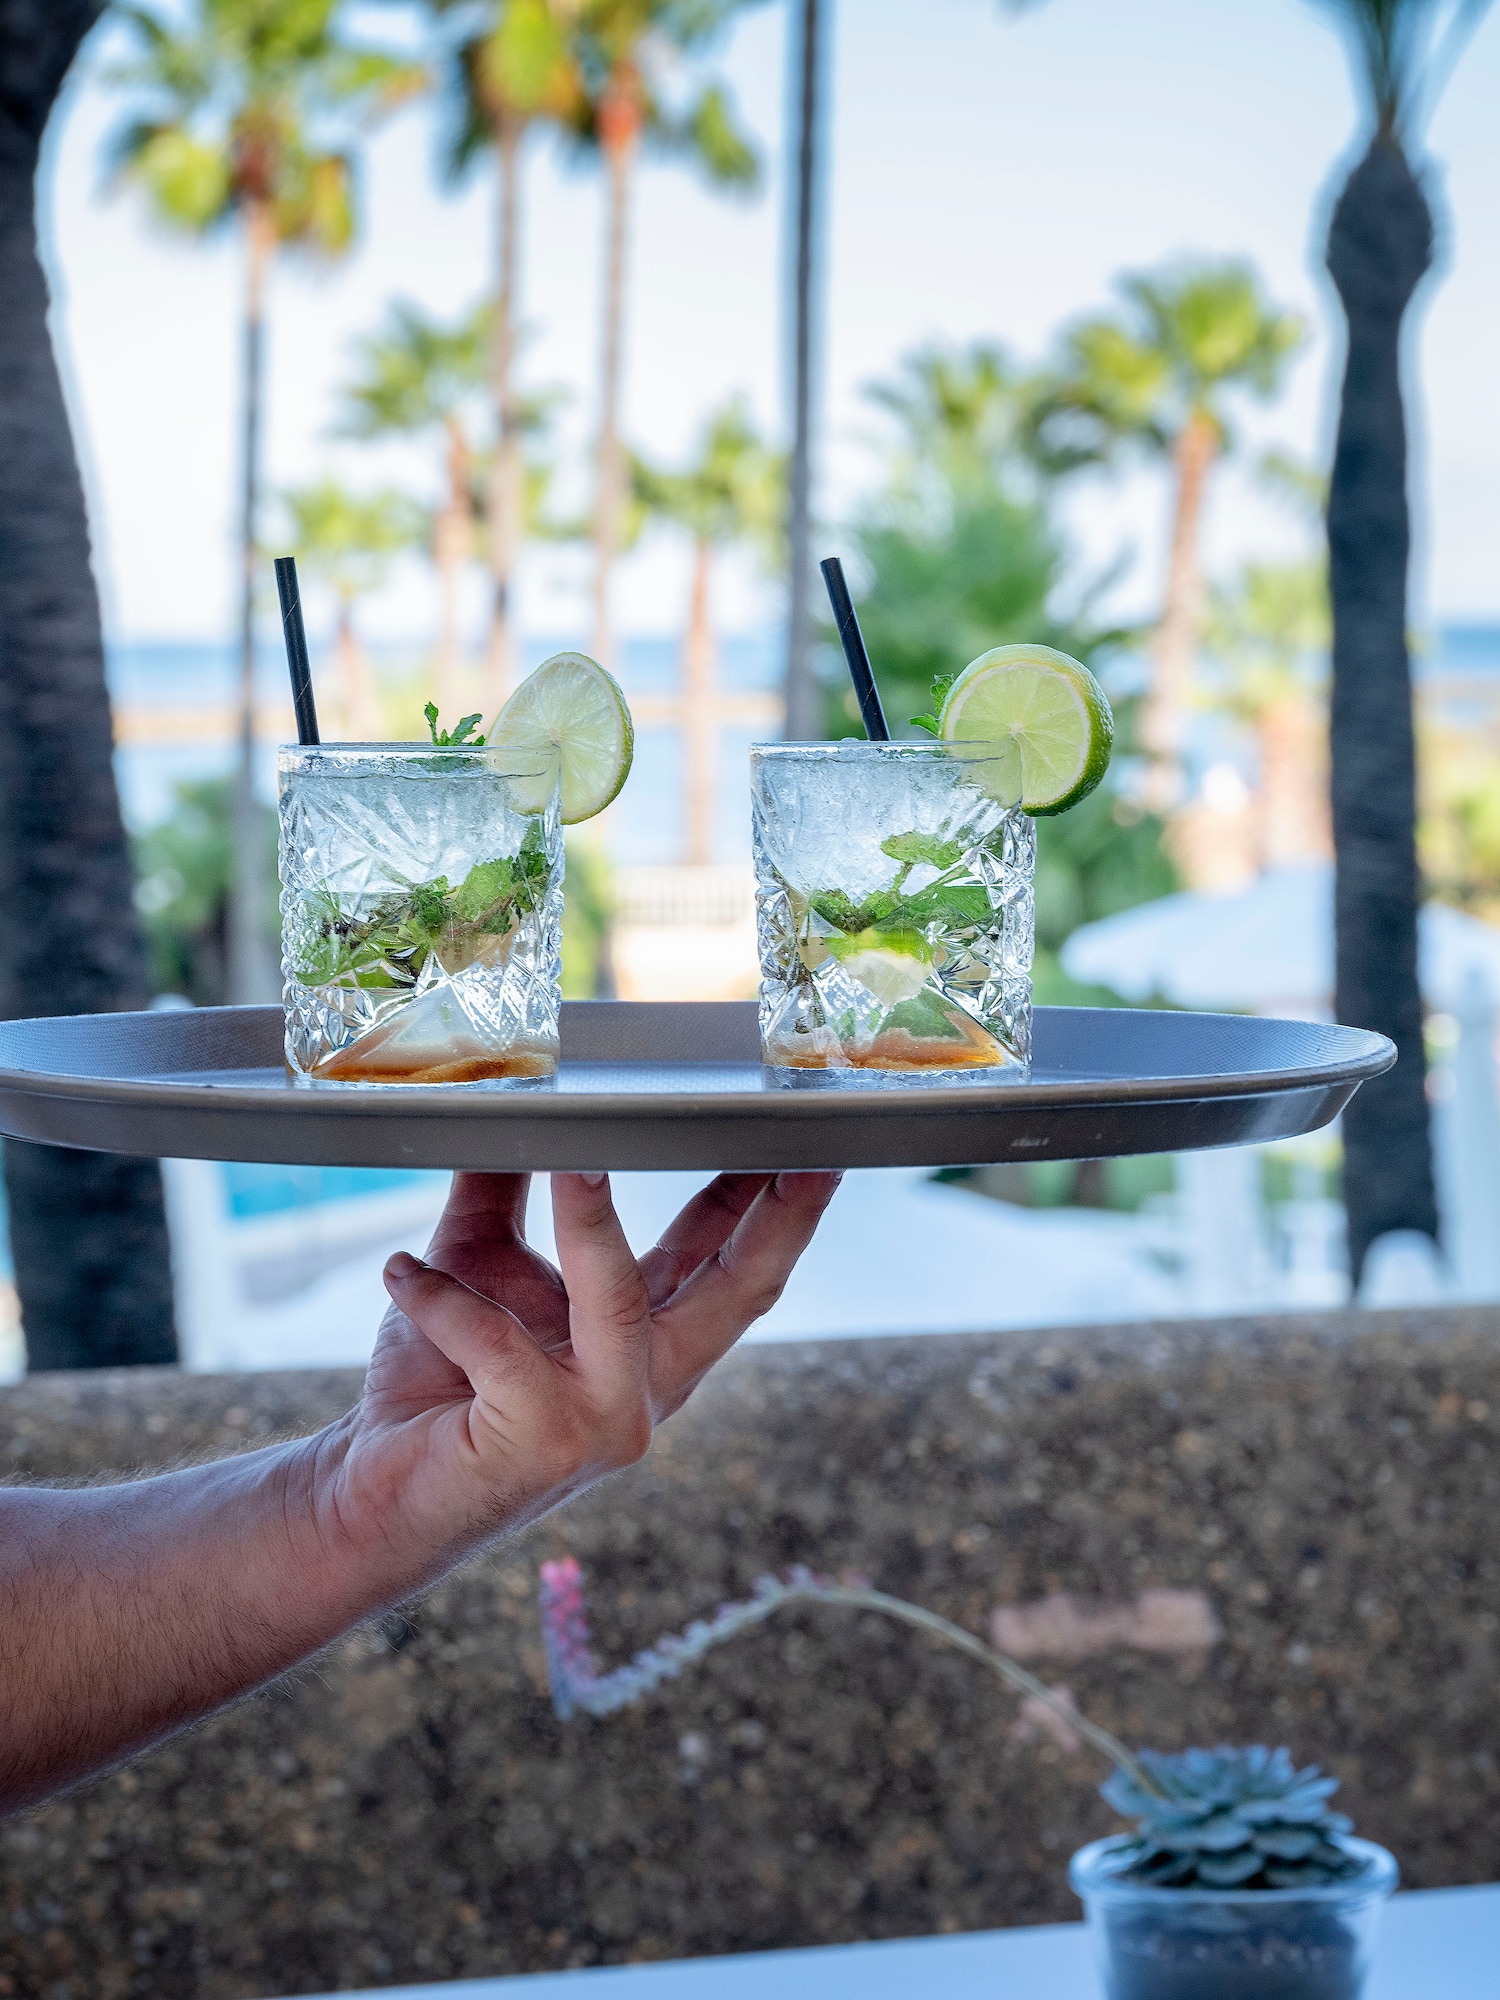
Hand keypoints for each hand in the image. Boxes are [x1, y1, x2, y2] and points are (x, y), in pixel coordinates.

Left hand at [310, 1171, 840, 1587]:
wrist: (371, 1494)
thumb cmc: (434, 1383)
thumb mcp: (477, 1265)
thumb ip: (505, 1186)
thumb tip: (513, 1098)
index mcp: (650, 1347)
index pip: (733, 1268)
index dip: (777, 1204)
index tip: (808, 1138)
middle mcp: (647, 1389)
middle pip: (740, 1291)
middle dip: (778, 1213)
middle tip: (802, 1143)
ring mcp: (605, 1422)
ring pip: (618, 1299)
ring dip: (591, 1221)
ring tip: (571, 1156)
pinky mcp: (542, 1442)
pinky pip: (495, 1343)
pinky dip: (443, 1299)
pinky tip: (402, 1273)